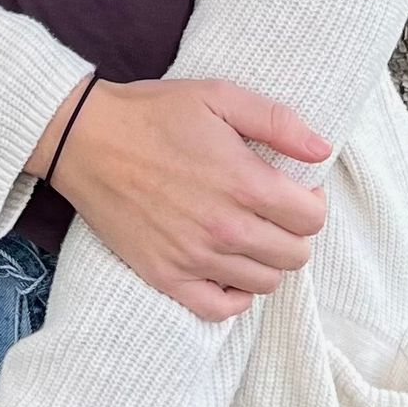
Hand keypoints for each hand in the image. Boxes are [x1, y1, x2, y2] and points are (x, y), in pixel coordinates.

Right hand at [26, 75, 331, 321]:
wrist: (85, 139)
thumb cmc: (154, 113)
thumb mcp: (220, 96)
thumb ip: (278, 122)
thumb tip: (322, 151)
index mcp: (245, 183)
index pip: (312, 219)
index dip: (311, 202)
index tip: (295, 190)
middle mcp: (225, 228)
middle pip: (295, 256)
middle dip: (294, 233)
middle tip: (273, 212)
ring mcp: (194, 258)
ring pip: (265, 283)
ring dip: (267, 261)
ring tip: (250, 235)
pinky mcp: (165, 276)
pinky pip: (219, 310)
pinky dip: (234, 297)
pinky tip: (230, 270)